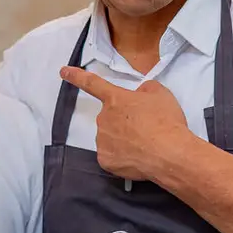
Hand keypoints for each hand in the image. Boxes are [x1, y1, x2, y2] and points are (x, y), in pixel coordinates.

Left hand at [59, 66, 194, 182]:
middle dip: (123, 122)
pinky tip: (137, 157)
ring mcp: (102, 140)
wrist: (169, 153)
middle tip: (145, 128)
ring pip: (110, 137)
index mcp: (115, 99)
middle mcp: (103, 118)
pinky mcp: (105, 161)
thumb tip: (140, 95)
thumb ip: (145, 90)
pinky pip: (111, 156)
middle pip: (110, 117)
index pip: (92, 83)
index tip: (63, 71)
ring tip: (144, 144)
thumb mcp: (160, 94)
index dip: (76, 76)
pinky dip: (122, 157)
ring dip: (123, 139)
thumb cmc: (165, 121)